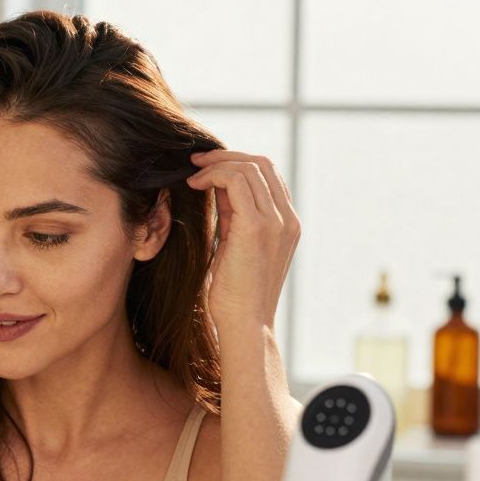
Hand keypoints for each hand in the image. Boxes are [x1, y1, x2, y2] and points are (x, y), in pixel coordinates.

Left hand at [186, 150, 299, 332]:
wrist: (245, 324)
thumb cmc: (235, 294)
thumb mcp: (235, 245)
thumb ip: (233, 216)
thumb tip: (218, 187)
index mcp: (287, 224)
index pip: (268, 175)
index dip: (237, 164)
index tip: (207, 168)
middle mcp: (288, 219)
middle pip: (262, 164)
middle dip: (225, 156)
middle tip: (195, 162)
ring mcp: (277, 222)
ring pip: (249, 167)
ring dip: (216, 164)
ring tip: (192, 175)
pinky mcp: (257, 227)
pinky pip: (236, 181)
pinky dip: (213, 176)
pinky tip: (195, 186)